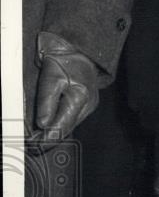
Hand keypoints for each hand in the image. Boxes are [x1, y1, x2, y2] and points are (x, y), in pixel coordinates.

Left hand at [30, 32, 99, 146]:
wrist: (77, 48)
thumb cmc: (63, 58)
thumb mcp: (50, 76)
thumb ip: (46, 101)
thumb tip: (43, 124)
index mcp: (79, 98)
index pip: (61, 126)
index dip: (47, 139)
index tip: (35, 147)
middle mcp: (86, 105)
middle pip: (66, 130)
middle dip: (49, 140)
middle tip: (33, 148)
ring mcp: (87, 106)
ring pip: (69, 126)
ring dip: (54, 134)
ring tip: (38, 142)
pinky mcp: (85, 104)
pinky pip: (71, 119)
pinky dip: (59, 126)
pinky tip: (49, 131)